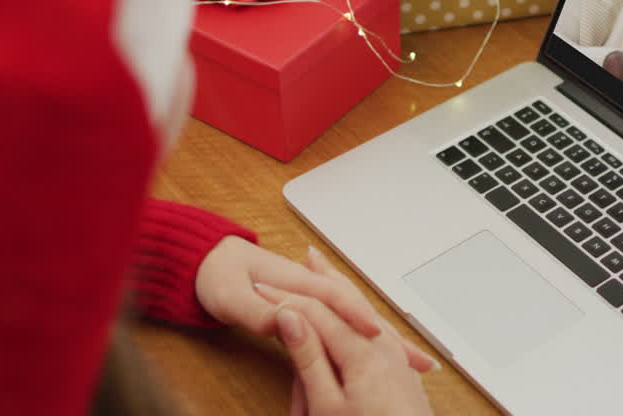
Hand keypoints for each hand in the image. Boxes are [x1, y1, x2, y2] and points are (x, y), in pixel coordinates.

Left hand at [196, 238, 437, 372]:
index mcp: (297, 281)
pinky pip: (344, 324)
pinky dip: (367, 338)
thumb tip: (285, 320)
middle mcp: (311, 287)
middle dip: (388, 333)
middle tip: (417, 357)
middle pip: (358, 310)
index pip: (335, 299)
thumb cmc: (217, 275)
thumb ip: (257, 310)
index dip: (356, 316)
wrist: (205, 262)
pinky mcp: (309, 307)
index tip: (376, 334)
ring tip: (416, 360)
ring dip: (386, 339)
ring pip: (356, 319)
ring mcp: (312, 296)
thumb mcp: (231, 296)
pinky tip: (383, 350)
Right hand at [275, 272, 434, 415]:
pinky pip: (373, 328)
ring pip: (360, 313)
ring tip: (324, 266)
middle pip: (343, 302)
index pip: (315, 312)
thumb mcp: (328, 404)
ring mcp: (395, 356)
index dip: (285, 298)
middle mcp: (382, 346)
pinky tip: (353, 309)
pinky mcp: (400, 368)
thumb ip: (309, 358)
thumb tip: (290, 318)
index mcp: (362, 351)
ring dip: (341, 290)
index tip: (259, 289)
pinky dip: (357, 311)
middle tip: (304, 257)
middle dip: (320, 282)